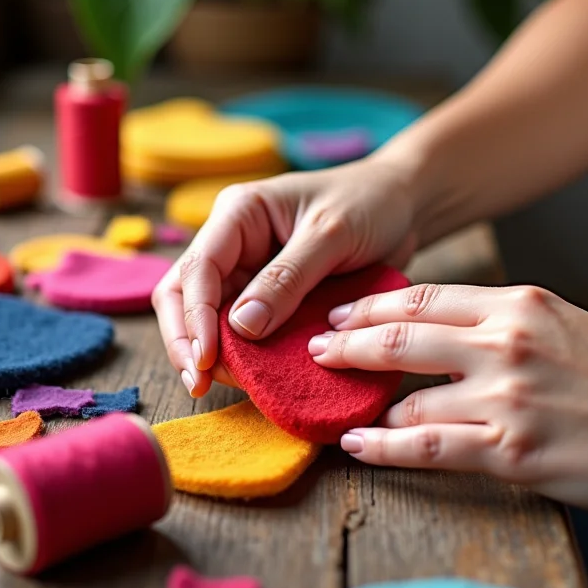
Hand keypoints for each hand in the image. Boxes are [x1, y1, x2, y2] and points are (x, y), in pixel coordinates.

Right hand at [153, 157, 418, 396]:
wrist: (401, 205)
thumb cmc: (368, 203)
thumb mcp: (331, 234)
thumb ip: (287, 279)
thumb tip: (242, 327)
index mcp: (239, 214)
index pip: (198, 268)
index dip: (194, 317)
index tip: (204, 360)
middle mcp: (233, 243)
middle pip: (186, 295)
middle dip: (187, 340)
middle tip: (198, 384)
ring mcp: (249, 271)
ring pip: (209, 317)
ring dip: (214, 353)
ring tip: (232, 384)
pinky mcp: (269, 296)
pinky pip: (244, 330)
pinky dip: (245, 354)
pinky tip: (253, 378)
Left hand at [309, 283, 587, 525]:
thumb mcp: (566, 325)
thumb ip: (502, 322)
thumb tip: (442, 330)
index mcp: (518, 305)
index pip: (422, 298)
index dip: (371, 307)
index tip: (340, 314)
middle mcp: (505, 342)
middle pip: (400, 337)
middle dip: (348, 343)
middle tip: (318, 348)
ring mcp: (505, 396)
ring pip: (406, 396)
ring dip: (363, 402)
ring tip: (334, 404)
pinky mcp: (510, 450)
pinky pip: (426, 446)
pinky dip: (383, 447)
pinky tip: (357, 445)